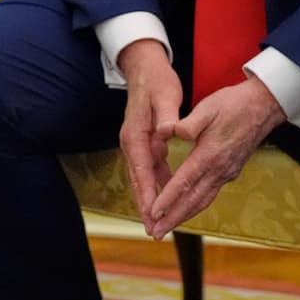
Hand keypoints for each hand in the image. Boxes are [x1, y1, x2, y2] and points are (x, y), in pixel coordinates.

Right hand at [117, 40, 181, 233]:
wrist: (144, 68)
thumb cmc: (157, 81)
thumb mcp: (165, 95)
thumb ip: (167, 115)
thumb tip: (167, 130)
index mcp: (136, 135)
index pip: (141, 170)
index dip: (147, 193)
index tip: (153, 213)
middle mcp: (132, 143)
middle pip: (138, 181)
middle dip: (146, 206)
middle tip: (154, 230)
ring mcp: (137, 144)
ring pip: (143, 178)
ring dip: (150, 200)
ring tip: (159, 223)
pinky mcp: (144, 143)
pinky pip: (150, 169)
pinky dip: (157, 185)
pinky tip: (167, 196)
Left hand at [147, 75, 284, 239]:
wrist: (265, 106)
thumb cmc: (235, 104)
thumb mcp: (208, 107)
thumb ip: (188, 123)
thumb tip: (168, 131)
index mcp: (210, 155)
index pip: (184, 182)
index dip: (168, 199)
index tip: (153, 213)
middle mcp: (219, 170)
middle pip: (193, 201)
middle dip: (173, 219)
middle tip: (155, 234)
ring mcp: (226, 173)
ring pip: (202, 201)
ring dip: (183, 217)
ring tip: (166, 228)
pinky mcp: (230, 172)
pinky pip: (209, 195)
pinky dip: (195, 206)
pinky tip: (185, 210)